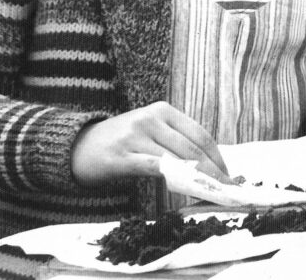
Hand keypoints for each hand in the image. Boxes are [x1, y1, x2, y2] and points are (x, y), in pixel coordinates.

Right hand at [71, 101, 228, 186]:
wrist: (76, 147)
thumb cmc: (120, 143)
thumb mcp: (150, 132)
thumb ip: (175, 142)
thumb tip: (209, 165)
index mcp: (162, 110)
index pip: (199, 134)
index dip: (217, 157)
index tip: (229, 176)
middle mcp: (150, 118)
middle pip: (192, 147)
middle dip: (213, 171)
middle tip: (227, 190)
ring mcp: (135, 135)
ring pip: (177, 158)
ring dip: (199, 179)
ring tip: (211, 194)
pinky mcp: (121, 155)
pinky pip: (154, 168)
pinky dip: (174, 180)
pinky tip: (186, 190)